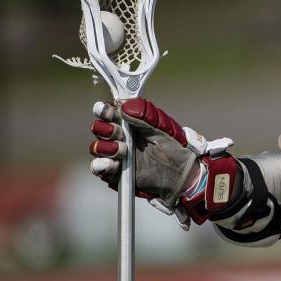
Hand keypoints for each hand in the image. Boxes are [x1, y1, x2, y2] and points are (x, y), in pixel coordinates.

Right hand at [89, 99, 235, 224]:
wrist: (183, 173)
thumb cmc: (175, 147)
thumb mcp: (164, 129)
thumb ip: (145, 115)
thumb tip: (125, 106)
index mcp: (128, 122)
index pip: (107, 112)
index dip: (103, 110)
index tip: (108, 112)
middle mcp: (118, 137)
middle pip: (99, 129)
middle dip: (105, 130)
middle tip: (119, 134)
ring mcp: (115, 155)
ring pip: (97, 148)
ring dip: (105, 148)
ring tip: (123, 150)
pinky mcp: (116, 172)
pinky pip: (100, 169)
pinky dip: (102, 166)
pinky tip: (113, 164)